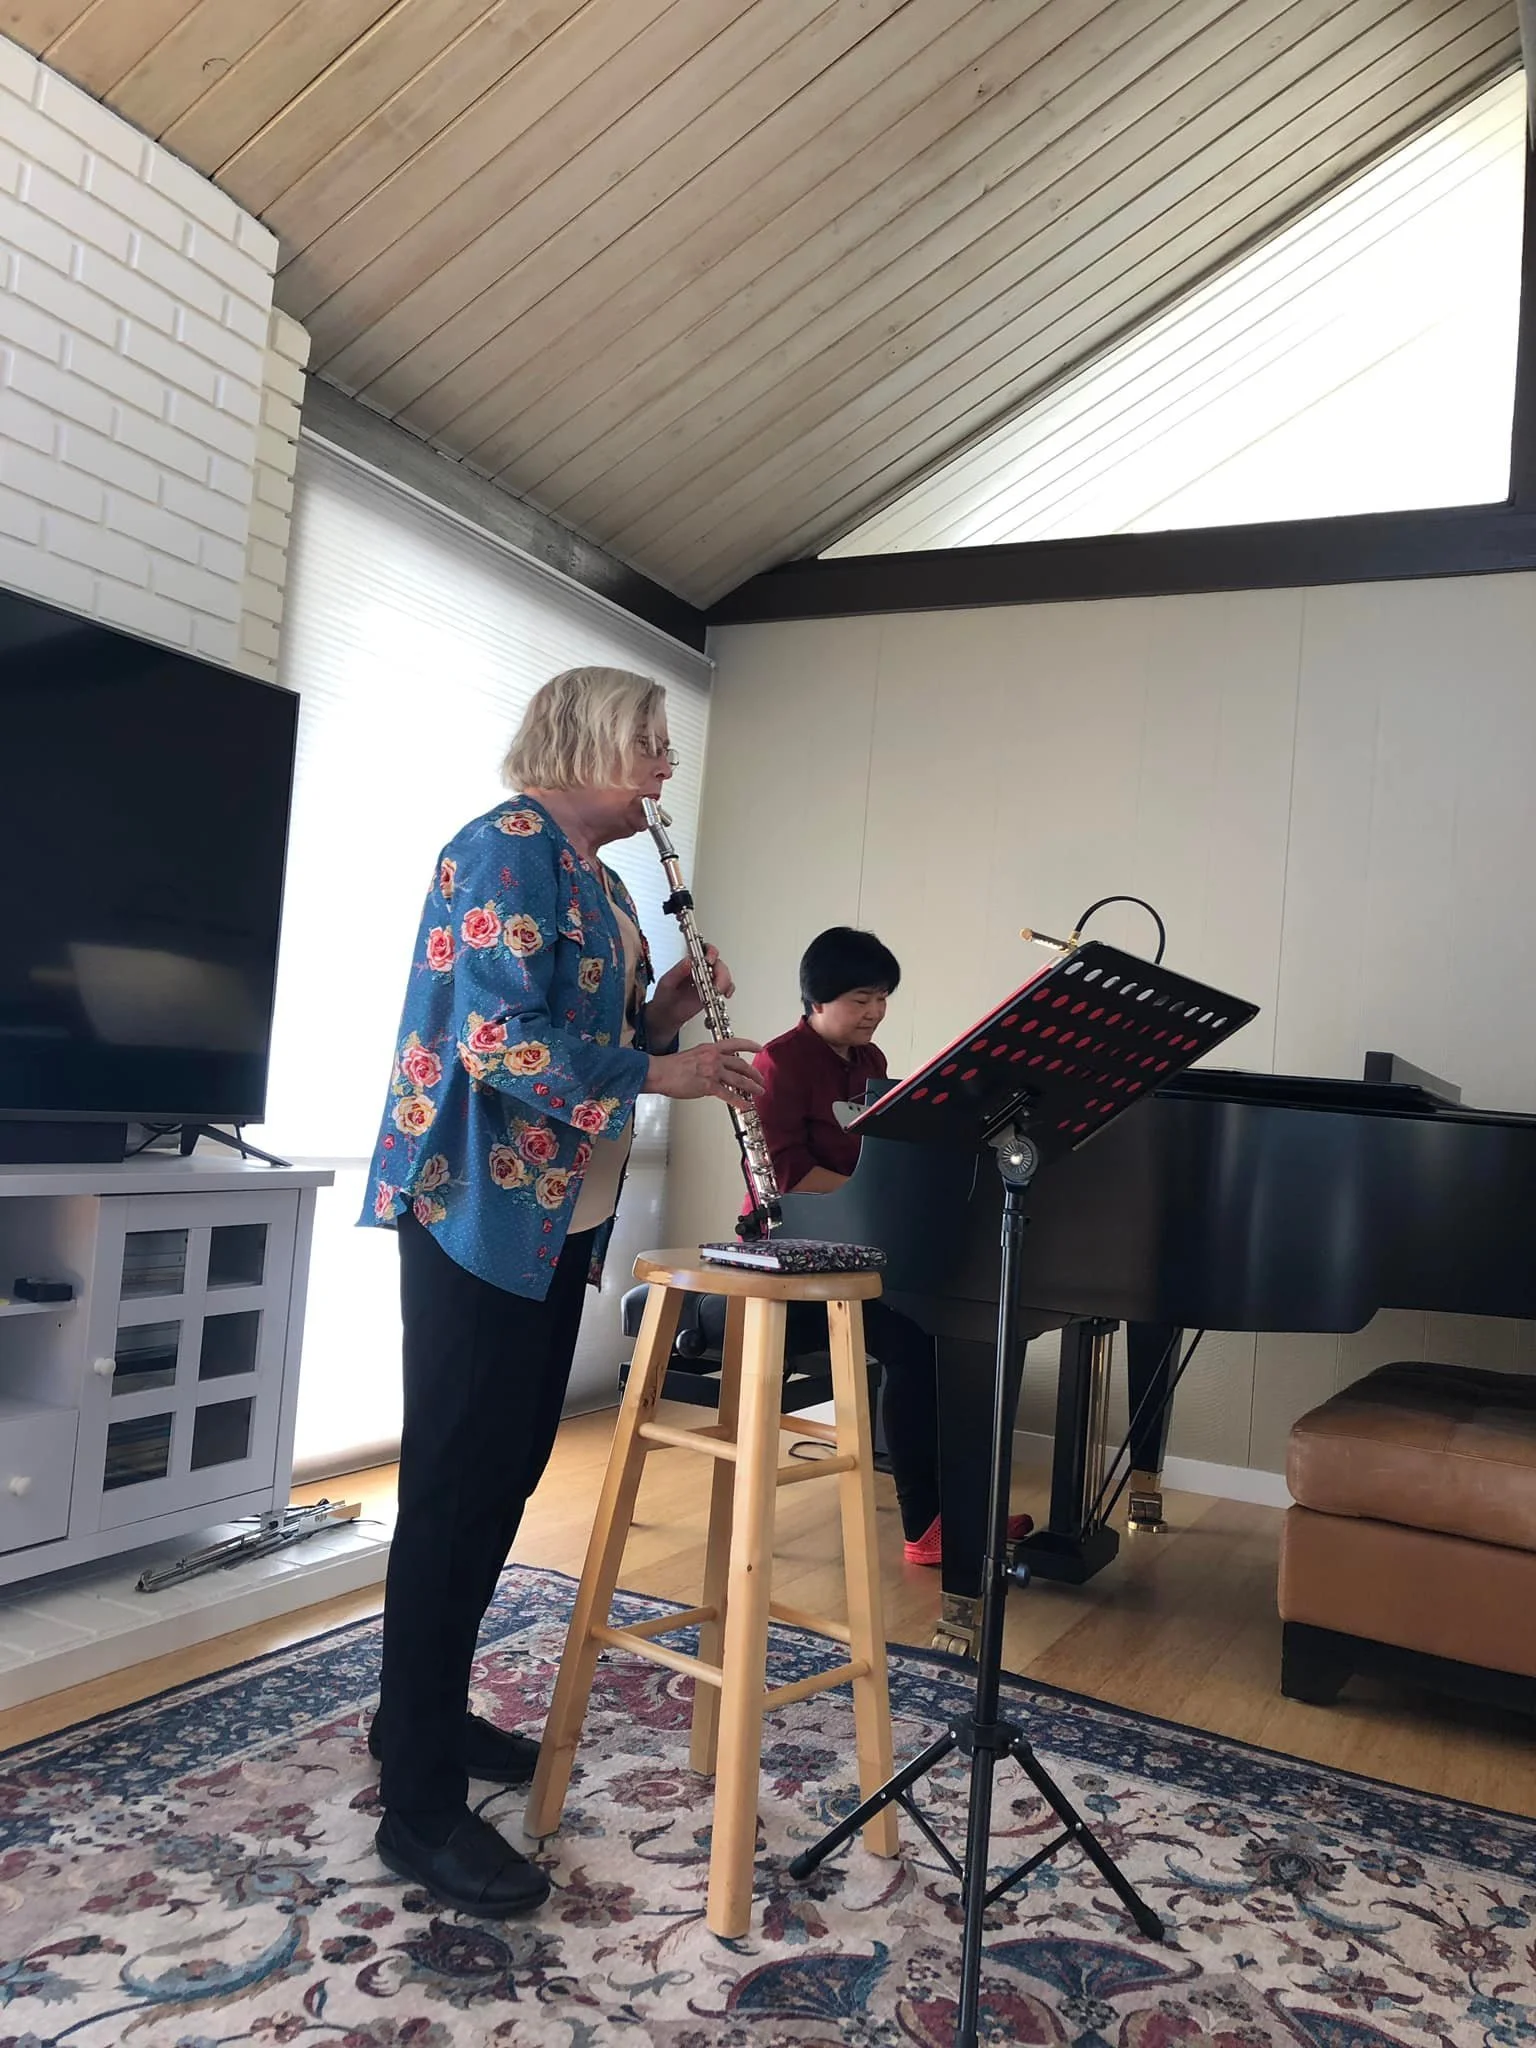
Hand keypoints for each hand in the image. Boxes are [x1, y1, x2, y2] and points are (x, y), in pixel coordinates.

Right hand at [646, 1038, 763, 1104]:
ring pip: (739, 1080)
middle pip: (741, 1064)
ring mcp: (712, 1071)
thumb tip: (715, 1067)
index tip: (758, 1048)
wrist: (659, 1072)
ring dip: (751, 1087)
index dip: (749, 1045)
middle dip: (753, 1072)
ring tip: (758, 1091)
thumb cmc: (671, 1066)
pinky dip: (739, 1101)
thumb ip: (706, 1059)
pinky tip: (745, 1105)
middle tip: (760, 1078)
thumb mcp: (693, 1055)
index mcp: (710, 1048)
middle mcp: (714, 1058)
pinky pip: (728, 1095)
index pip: (735, 1043)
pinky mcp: (708, 1086)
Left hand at [647, 946, 734, 1043]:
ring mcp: (708, 980)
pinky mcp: (713, 991)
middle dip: (720, 971)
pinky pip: (726, 987)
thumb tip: (688, 960)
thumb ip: (677, 971)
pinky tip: (725, 994)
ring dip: (724, 981)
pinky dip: (729, 989)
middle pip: (717, 963)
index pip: (703, 950)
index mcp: (690, 963)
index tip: (709, 960)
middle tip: (716, 982)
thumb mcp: (667, 982)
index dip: (710, 952)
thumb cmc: (665, 997)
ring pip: (723, 974)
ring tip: (718, 990)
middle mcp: (701, 969)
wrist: (667, 1014)